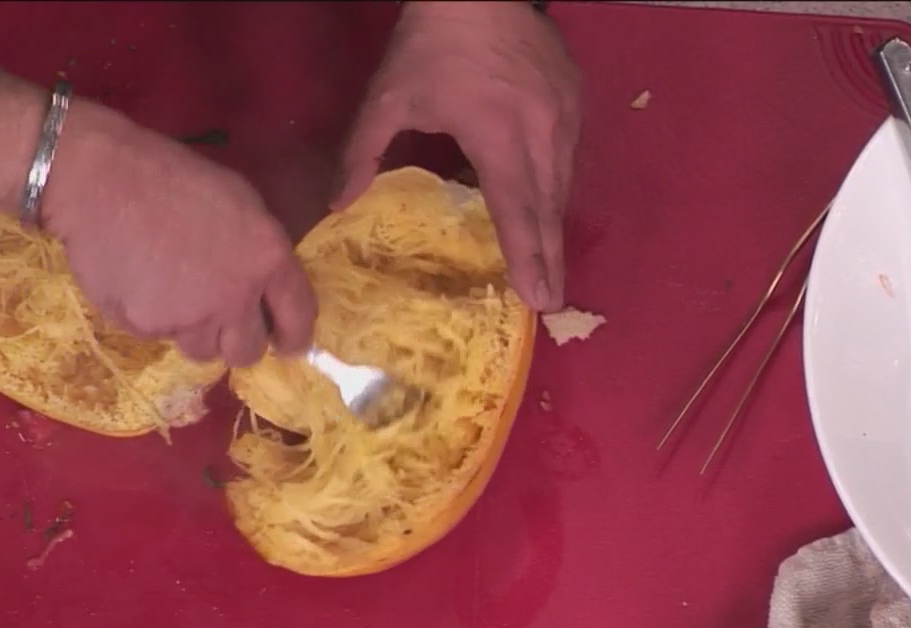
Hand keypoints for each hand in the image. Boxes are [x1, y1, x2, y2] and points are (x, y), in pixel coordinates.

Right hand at [41, 100, 317, 367]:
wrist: (102, 179)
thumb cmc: (171, 177)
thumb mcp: (238, 201)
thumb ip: (258, 251)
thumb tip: (264, 290)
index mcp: (267, 257)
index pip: (298, 318)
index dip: (293, 338)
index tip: (286, 345)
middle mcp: (235, 296)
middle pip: (246, 353)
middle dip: (234, 341)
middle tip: (216, 319)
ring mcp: (190, 317)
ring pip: (200, 349)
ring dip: (190, 330)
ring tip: (169, 289)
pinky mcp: (147, 328)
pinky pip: (156, 337)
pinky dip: (150, 318)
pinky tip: (138, 281)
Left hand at [335, 1, 581, 311]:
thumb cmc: (431, 42)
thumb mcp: (387, 97)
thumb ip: (362, 153)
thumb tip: (337, 205)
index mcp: (495, 134)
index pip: (514, 208)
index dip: (526, 255)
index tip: (538, 297)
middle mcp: (539, 130)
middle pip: (547, 207)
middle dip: (548, 257)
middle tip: (550, 301)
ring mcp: (562, 113)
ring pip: (562, 183)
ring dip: (554, 226)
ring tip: (549, 266)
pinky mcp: (573, 97)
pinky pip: (567, 156)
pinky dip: (556, 188)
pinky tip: (545, 209)